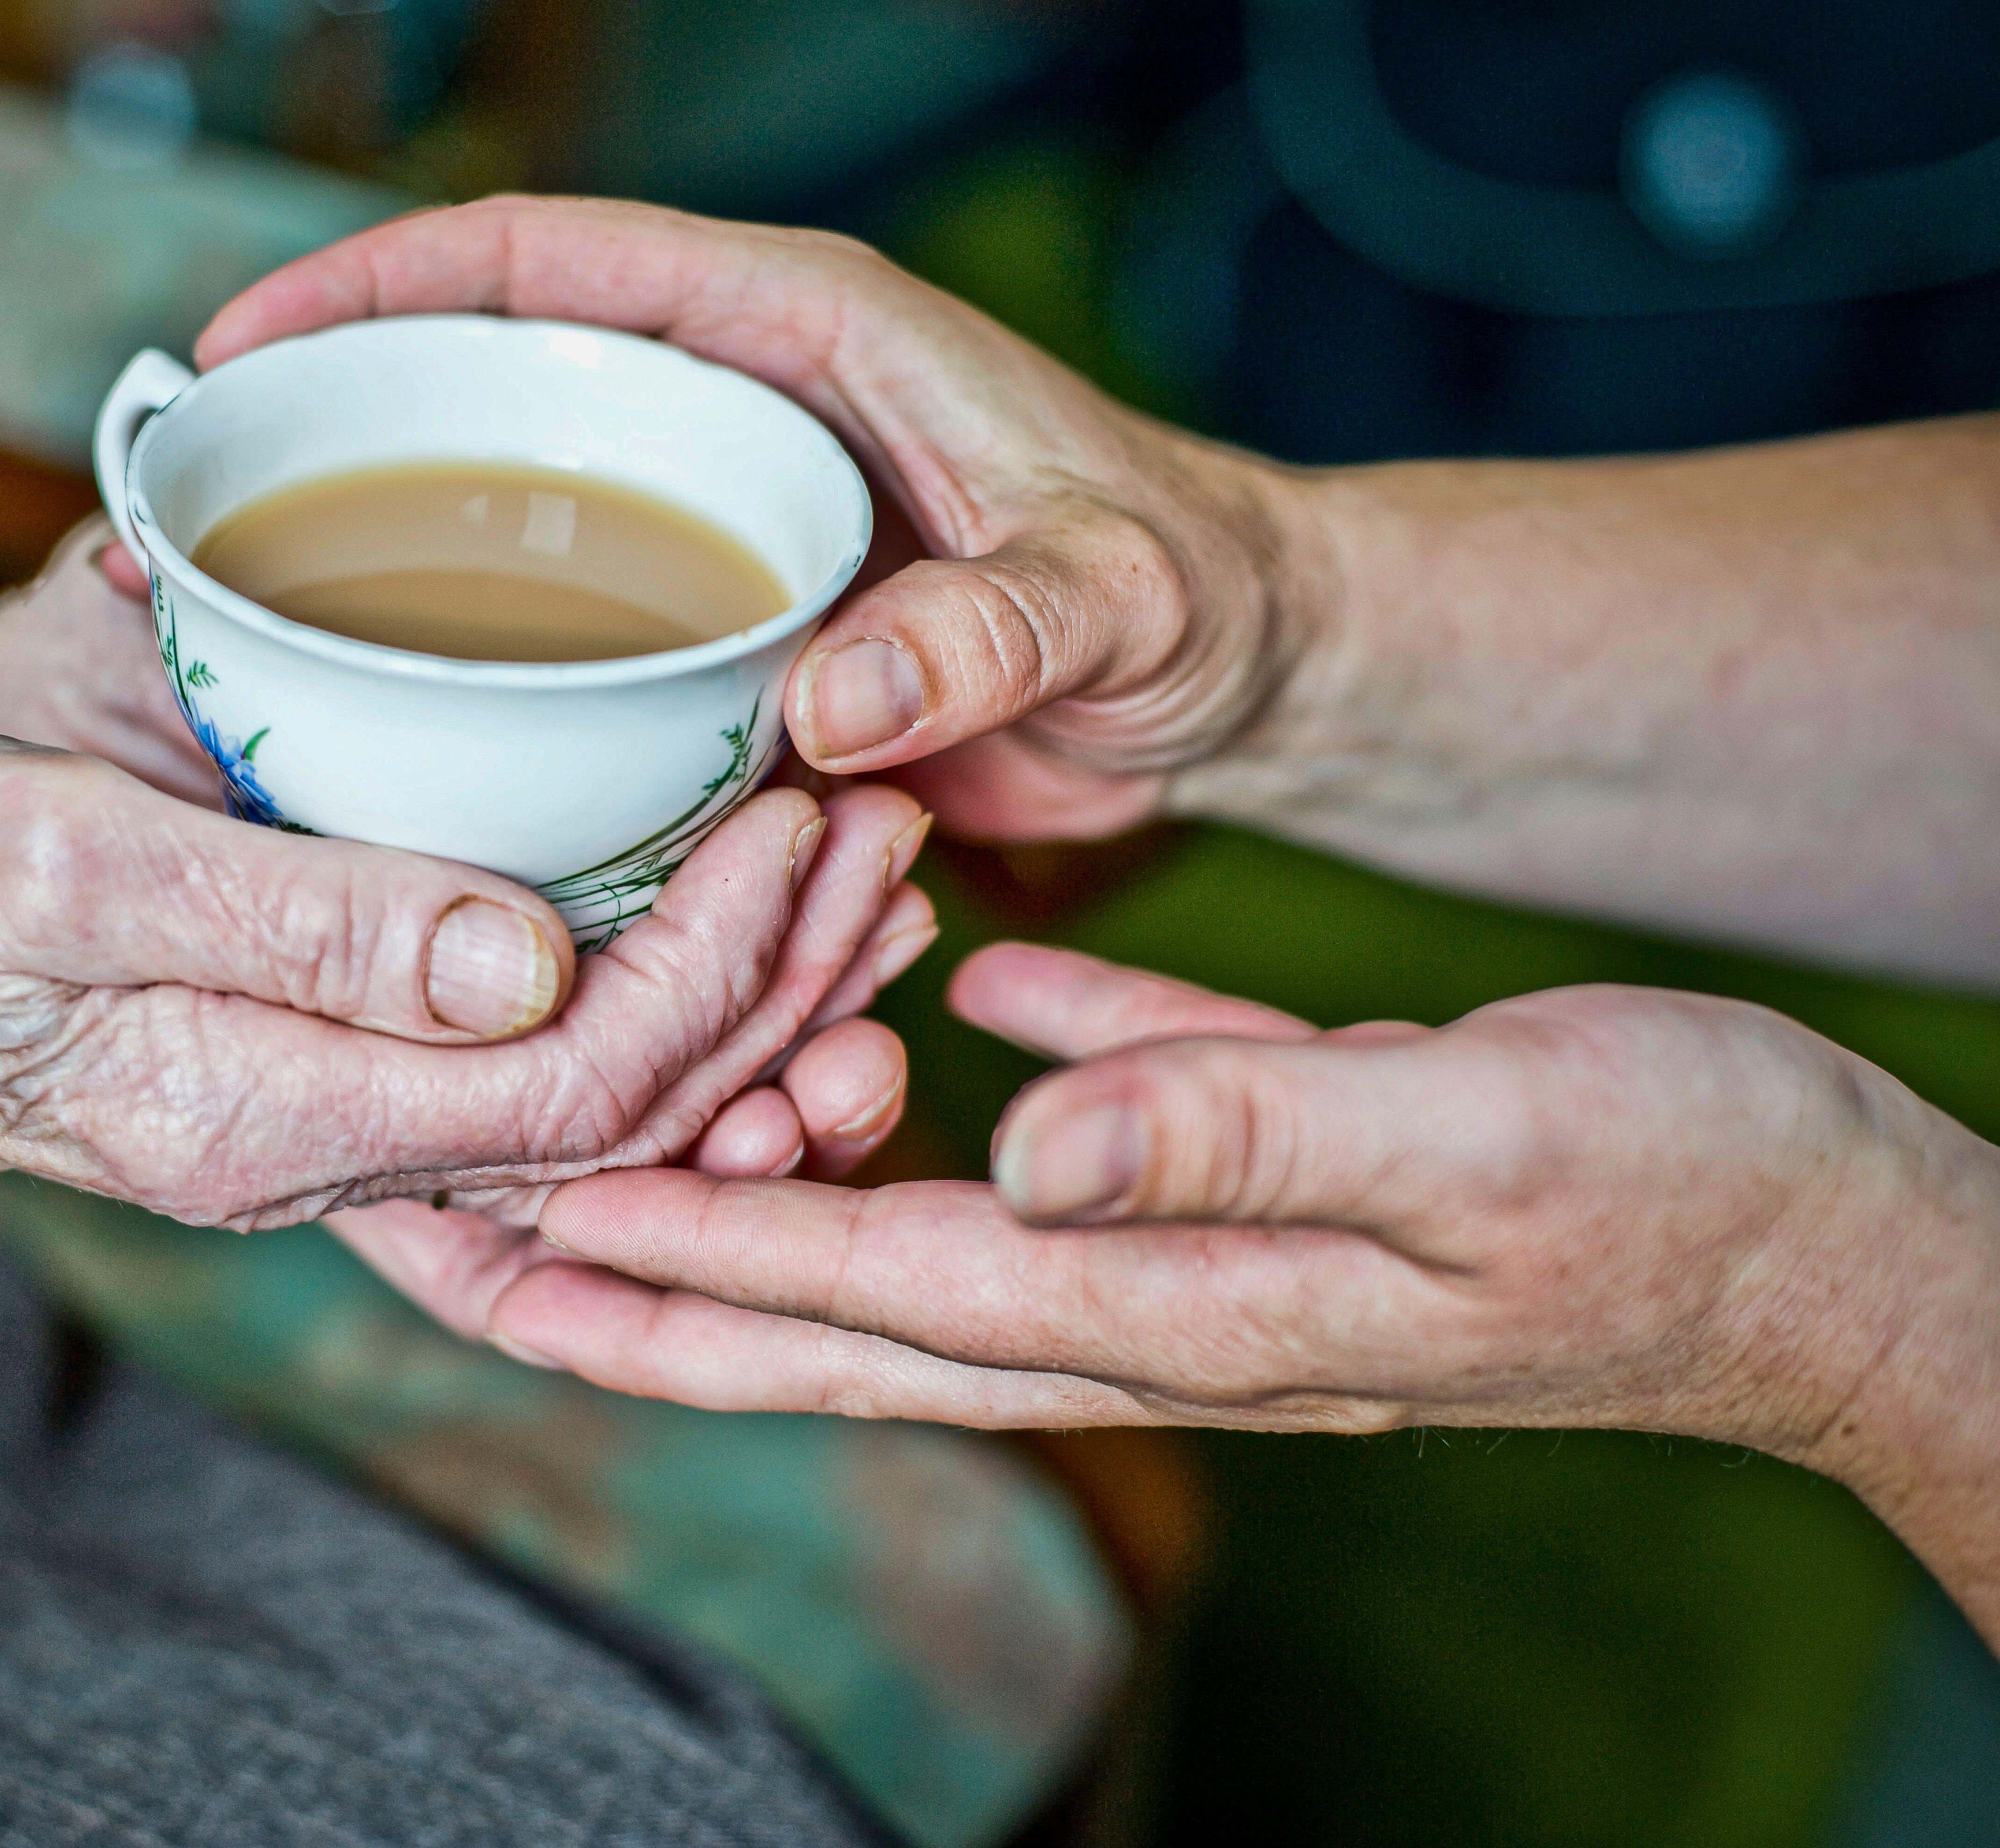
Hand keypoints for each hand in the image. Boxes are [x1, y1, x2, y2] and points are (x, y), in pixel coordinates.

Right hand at [0, 720, 931, 1225]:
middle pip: (614, 1107)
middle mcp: (306, 1142)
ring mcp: (308, 1108)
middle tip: (886, 821)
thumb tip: (525, 962)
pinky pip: (513, 1061)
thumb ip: (291, 927)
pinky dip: (637, 990)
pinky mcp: (297, 1047)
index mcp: (255, 1112)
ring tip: (858, 862)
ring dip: (735, 993)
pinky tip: (716, 905)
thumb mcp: (52, 864)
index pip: (569, 1084)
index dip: (714, 969)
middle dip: (771, 979)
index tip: (801, 816)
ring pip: (583, 1094)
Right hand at [193, 196, 1322, 841]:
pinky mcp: (725, 657)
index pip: (546, 265)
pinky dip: (499, 721)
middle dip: (336, 454)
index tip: (242, 347)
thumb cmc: (1189, 594)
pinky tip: (418, 788)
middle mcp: (731, 430)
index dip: (379, 286)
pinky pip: (576, 673)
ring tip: (255, 671)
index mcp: (796, 342)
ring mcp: (716, 549)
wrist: (1232, 686)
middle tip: (194, 538)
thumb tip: (837, 694)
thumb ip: (1003, 628)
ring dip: (394, 607)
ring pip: (508, 551)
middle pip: (483, 401)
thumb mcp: (1116, 597)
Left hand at [349, 945, 1999, 1638]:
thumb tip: (1034, 1147)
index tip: (506, 1226)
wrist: (1832, 1234)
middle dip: (632, 1285)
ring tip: (599, 1135)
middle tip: (452, 1243)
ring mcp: (1195, 1235)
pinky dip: (961, 1069)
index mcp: (1178, 1294)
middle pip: (828, 1302)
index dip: (673, 1256)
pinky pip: (1062, 1122)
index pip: (859, 1283)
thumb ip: (1249, 1134)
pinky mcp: (1251, 1159)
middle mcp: (1152, 1287)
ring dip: (750, 1185)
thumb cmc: (1688, 1188)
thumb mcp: (1481, 1136)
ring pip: (907, 1221)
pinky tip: (917, 982)